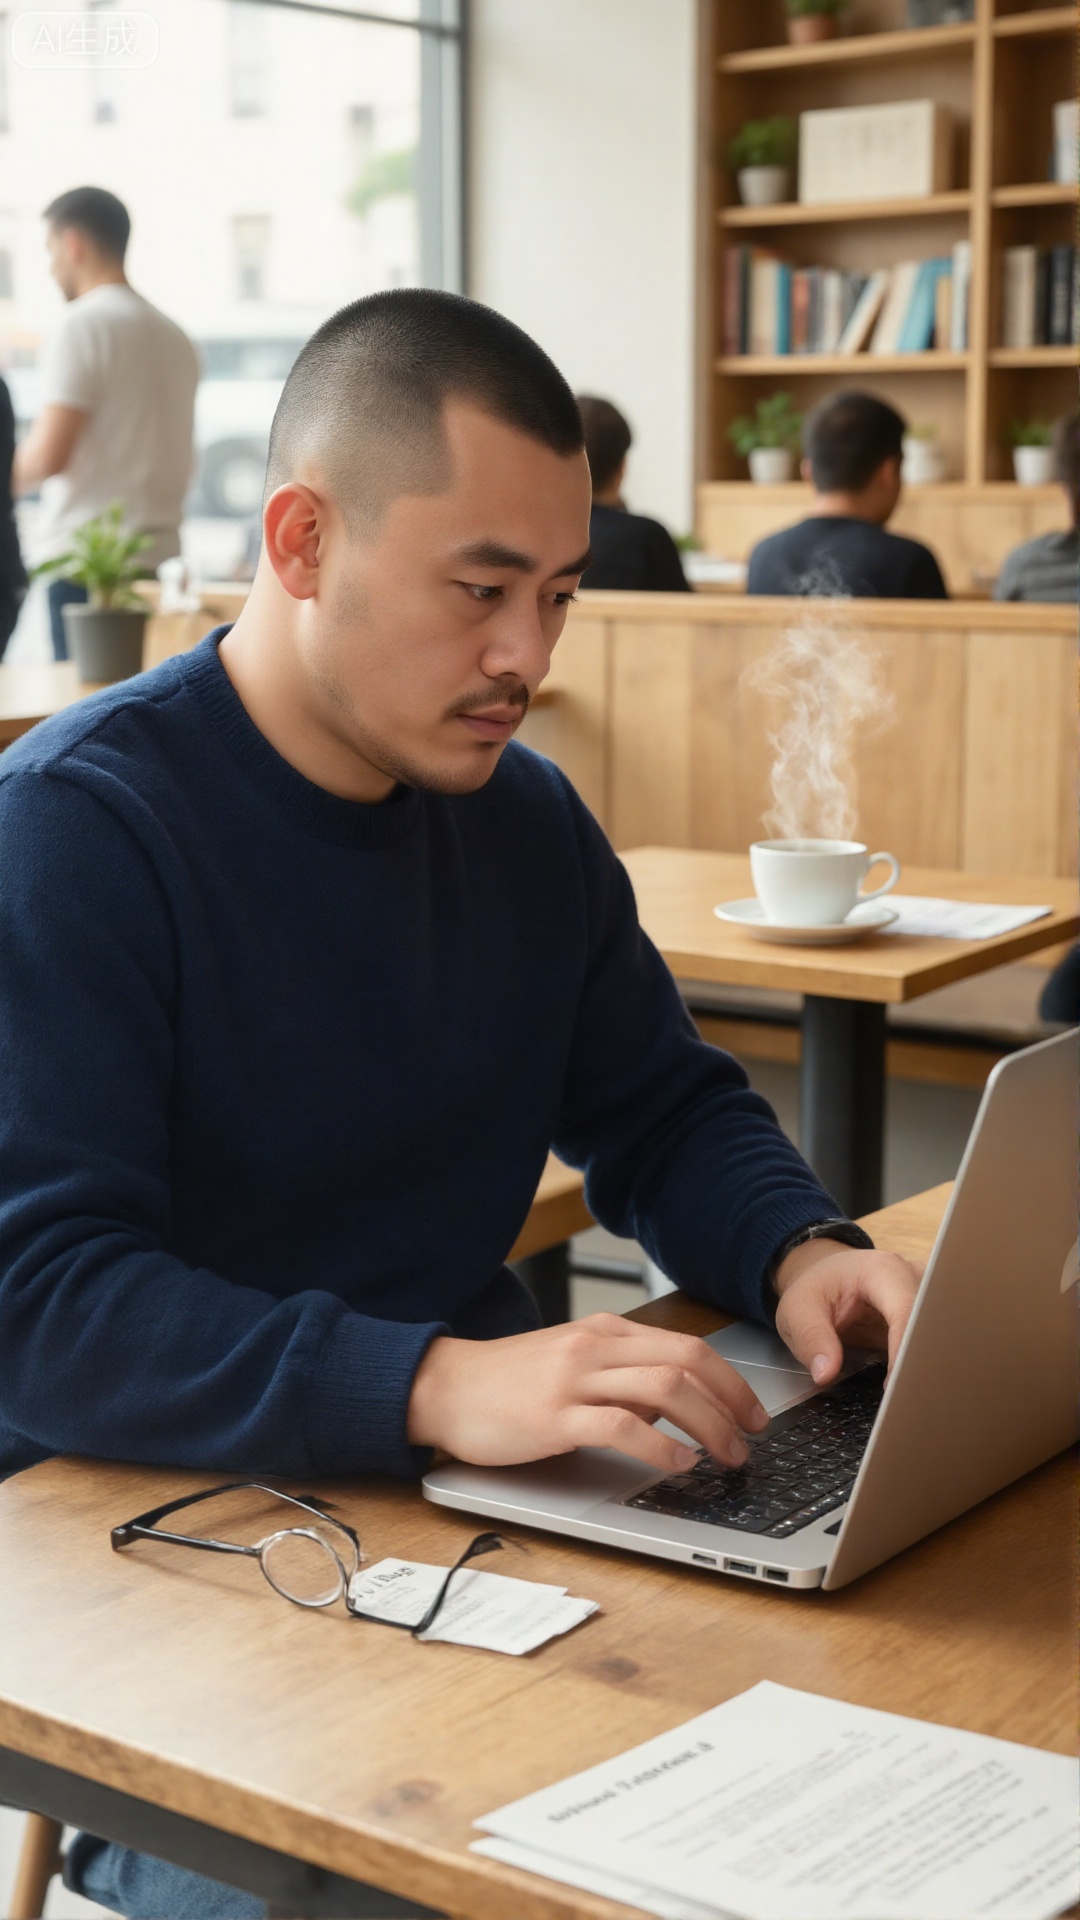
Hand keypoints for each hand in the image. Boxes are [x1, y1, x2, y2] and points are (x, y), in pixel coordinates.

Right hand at [407, 1312, 769, 1473]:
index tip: (752, 1412)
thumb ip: (620, 1378)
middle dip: (733, 1400)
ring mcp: (574, 1379)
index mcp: (605, 1332)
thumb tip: (671, 1408)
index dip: (731, 1381)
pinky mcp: (554, 1416)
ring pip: (665, 1389)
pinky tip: (678, 1463)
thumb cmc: (507, 1382)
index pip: (687, 1347)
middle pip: (688, 1360)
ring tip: (725, 1456)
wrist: (443, 1386)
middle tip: (754, 1436)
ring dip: (709, 1426)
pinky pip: (621, 1426)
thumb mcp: (571, 1363)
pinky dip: (660, 1446)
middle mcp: (595, 1347)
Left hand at [773, 1238, 922, 1385]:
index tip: (894, 1386)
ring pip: (940, 1333)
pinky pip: (933, 1343)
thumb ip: (811, 1338)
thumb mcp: (798, 1309)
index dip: (903, 1350)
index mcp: (883, 1271)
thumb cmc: (816, 1287)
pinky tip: (915, 1389)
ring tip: (914, 1397)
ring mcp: (925, 1298)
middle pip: (932, 1323)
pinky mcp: (926, 1318)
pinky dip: (925, 1365)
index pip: (905, 1312)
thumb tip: (826, 1373)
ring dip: (929, 1364)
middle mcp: (913, 1280)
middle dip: (923, 1361)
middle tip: (908, 1399)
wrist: (827, 1275)